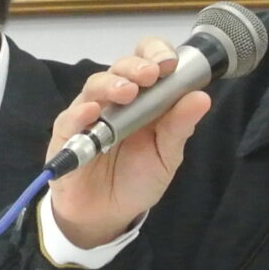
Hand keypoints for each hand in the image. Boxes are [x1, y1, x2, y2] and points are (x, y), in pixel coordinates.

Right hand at [42, 39, 212, 249]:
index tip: (169, 63)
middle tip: (151, 75)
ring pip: (95, 86)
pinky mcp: (66, 134)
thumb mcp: (166, 156)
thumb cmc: (137, 180)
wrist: (105, 215)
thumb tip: (202, 96)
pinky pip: (70, 118)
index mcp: (144, 98)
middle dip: (136, 66)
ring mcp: (88, 113)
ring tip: (127, 92)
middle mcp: (115, 99)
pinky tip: (93, 112)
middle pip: (121, 67)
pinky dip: (81, 113)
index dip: (157, 53)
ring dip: (112, 84)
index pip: (147, 60)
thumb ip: (180, 127)